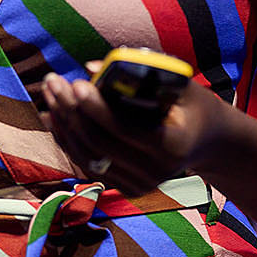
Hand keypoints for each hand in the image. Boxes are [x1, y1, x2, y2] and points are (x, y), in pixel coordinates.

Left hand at [41, 65, 228, 195]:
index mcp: (172, 145)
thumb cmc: (190, 104)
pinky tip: (53, 115)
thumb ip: (142, 72)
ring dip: (63, 123)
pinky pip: (88, 165)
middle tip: (54, 80)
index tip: (76, 81)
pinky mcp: (126, 189)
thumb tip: (91, 67)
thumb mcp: (179, 83)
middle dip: (72, 110)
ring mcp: (140, 186)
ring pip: (88, 156)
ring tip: (50, 92)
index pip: (124, 128)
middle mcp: (156, 173)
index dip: (97, 107)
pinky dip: (67, 140)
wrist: (206, 141)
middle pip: (100, 143)